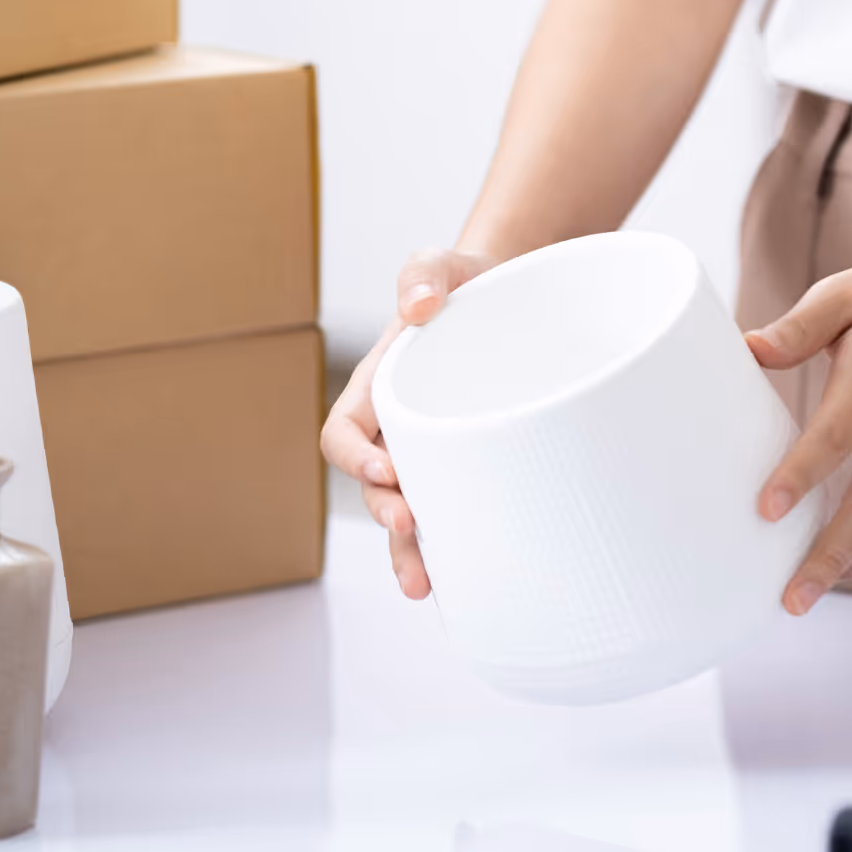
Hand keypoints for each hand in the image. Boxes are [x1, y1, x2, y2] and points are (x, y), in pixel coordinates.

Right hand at [321, 247, 496, 597]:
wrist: (510, 296)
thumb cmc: (463, 282)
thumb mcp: (440, 265)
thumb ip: (423, 273)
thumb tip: (419, 306)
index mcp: (375, 390)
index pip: (341, 435)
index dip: (353, 458)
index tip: (386, 468)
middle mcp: (396, 431)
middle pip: (372, 488)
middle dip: (383, 516)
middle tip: (409, 530)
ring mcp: (432, 454)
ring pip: (407, 513)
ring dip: (409, 552)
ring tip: (425, 586)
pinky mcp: (470, 466)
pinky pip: (454, 510)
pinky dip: (454, 545)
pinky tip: (471, 574)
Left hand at [746, 236, 851, 615]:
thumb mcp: (848, 292)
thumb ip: (799, 327)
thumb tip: (748, 347)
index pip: (834, 438)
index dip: (801, 476)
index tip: (767, 510)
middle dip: (827, 556)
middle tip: (789, 598)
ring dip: (846, 565)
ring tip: (802, 598)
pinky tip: (840, 569)